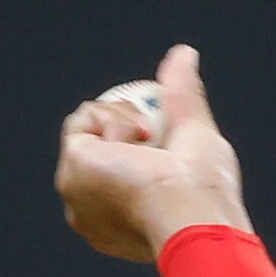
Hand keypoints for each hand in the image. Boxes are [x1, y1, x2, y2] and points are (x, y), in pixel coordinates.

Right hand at [55, 43, 249, 263]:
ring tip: (149, 142)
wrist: (191, 212)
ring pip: (88, 129)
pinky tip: (136, 141)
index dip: (135, 143)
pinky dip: (114, 120)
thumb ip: (185, 96)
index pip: (118, 171)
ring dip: (124, 122)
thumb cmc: (204, 190)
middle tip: (154, 136)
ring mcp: (78, 195)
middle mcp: (94, 215)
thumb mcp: (197, 134)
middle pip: (98, 148)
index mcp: (123, 223)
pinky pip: (82, 121)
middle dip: (126, 128)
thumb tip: (185, 53)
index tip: (158, 139)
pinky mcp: (71, 173)